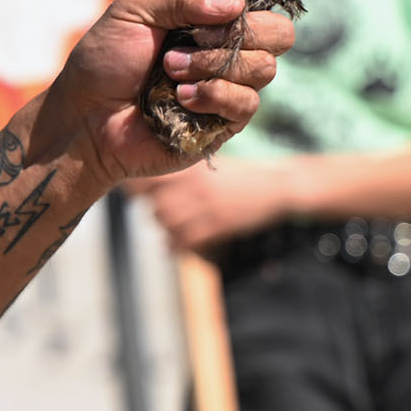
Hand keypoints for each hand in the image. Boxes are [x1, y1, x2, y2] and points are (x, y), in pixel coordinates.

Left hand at [29, 0, 289, 183]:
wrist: (85, 117)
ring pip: (264, 69)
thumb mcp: (133, 12)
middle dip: (238, 36)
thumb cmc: (104, 62)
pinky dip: (213, 95)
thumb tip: (237, 5)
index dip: (241, 11)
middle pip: (280, 36)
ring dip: (213, 65)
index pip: (259, 7)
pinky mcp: (224, 125)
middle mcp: (226, 53)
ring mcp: (228, 90)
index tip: (199, 21)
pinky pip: (247, 104)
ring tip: (170, 72)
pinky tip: (180, 99)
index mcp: (209, 23)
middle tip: (191, 42)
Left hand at [144, 158, 297, 252]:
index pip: (151, 178)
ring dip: (164, 227)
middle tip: (156, 211)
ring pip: (166, 222)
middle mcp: (196, 184)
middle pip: (155, 203)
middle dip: (153, 209)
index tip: (135, 192)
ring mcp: (207, 205)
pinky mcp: (219, 225)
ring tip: (170, 226)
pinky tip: (173, 245)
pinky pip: (184, 240)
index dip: (138, 187)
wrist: (276, 187)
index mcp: (192, 167)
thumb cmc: (240, 176)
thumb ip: (182, 172)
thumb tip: (145, 183)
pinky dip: (174, 245)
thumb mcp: (211, 165)